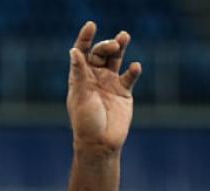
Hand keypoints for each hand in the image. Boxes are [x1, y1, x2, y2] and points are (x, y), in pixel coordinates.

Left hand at [66, 21, 141, 152]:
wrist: (101, 144)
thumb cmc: (86, 122)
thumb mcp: (80, 95)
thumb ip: (80, 73)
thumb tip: (74, 50)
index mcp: (80, 77)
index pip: (82, 52)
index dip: (86, 38)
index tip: (91, 26)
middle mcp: (95, 78)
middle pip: (100, 53)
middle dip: (106, 45)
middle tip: (114, 45)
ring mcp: (110, 84)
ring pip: (116, 59)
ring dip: (120, 47)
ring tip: (124, 36)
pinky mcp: (124, 92)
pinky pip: (129, 76)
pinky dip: (133, 70)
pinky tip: (135, 67)